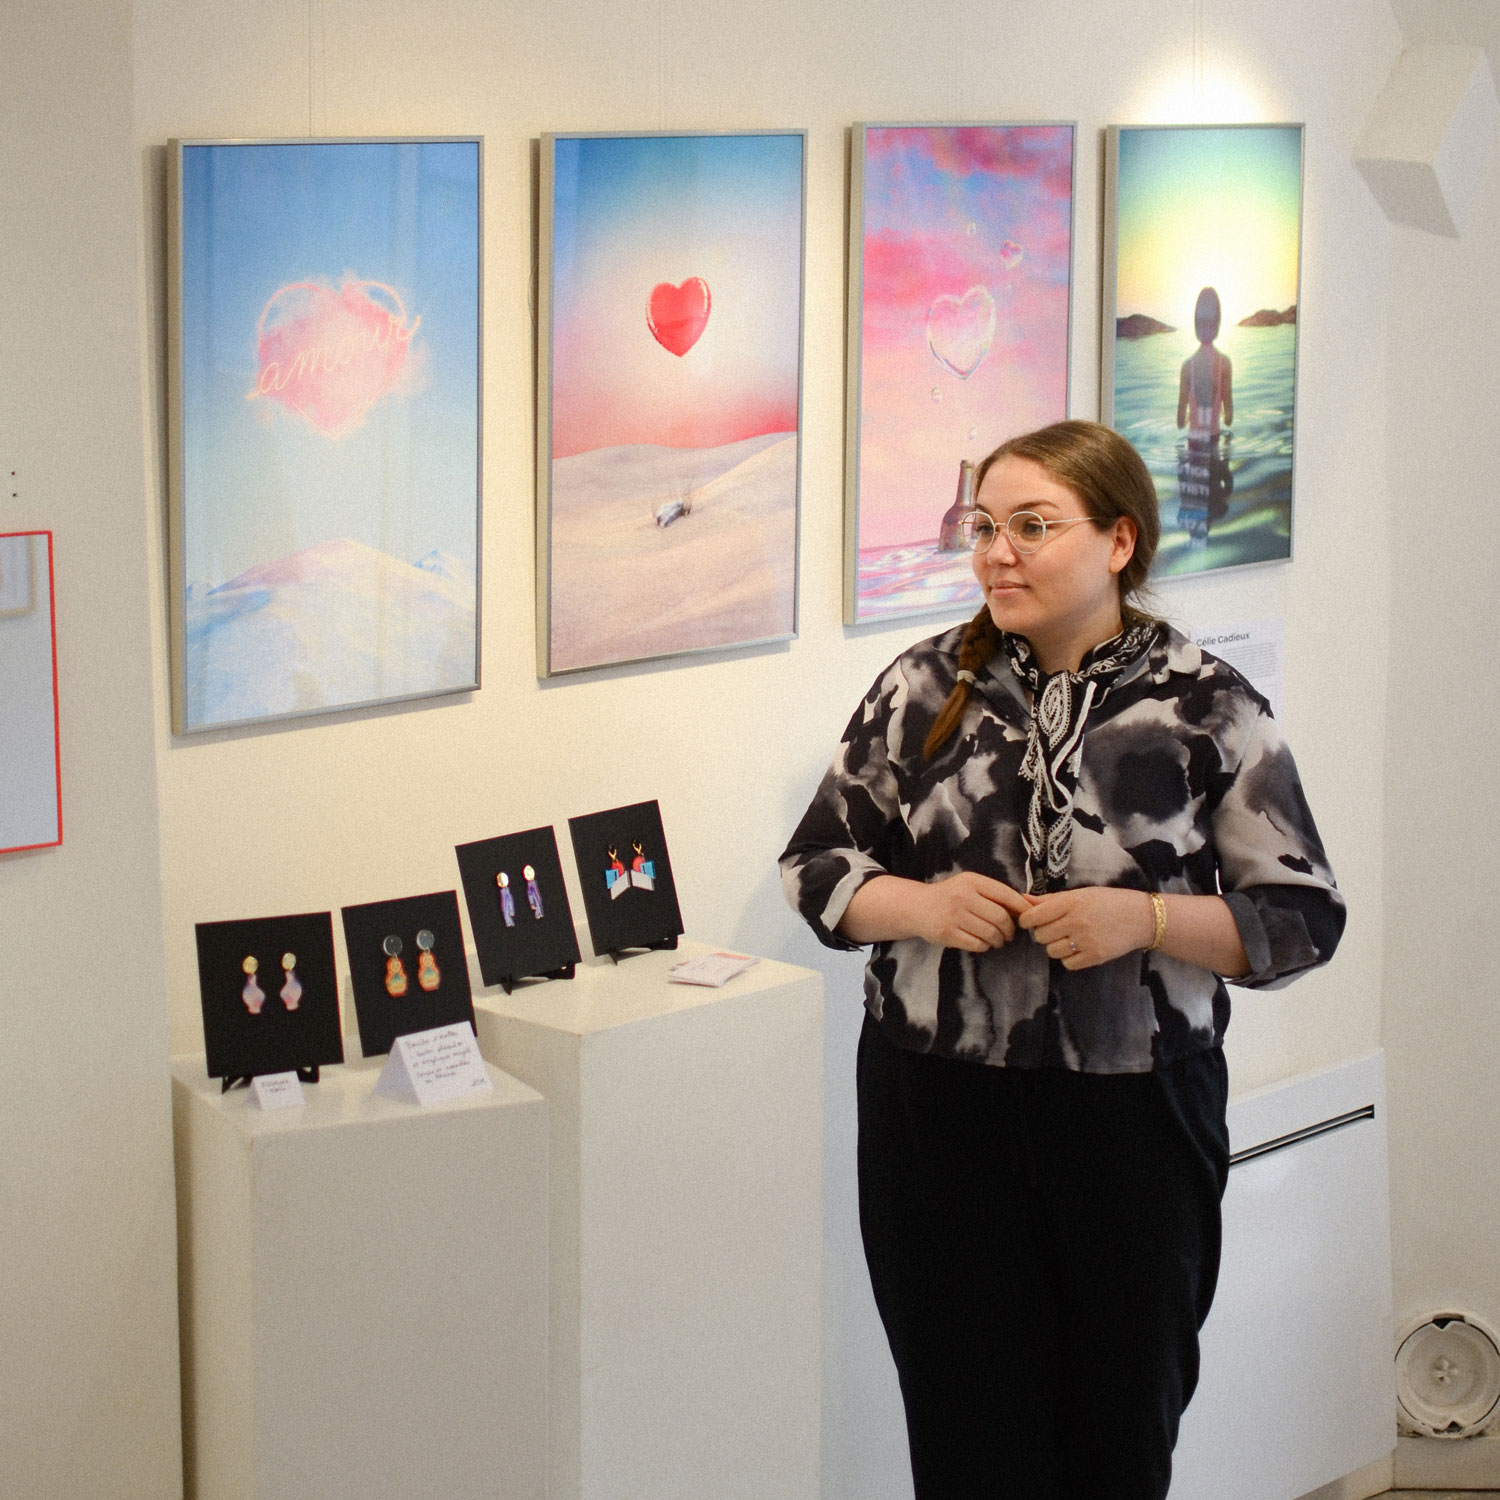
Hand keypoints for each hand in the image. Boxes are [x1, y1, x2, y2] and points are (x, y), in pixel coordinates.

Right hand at [911, 872, 1030, 952]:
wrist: (917, 906)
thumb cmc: (950, 896)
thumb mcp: (970, 886)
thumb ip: (994, 893)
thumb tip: (1027, 905)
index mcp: (972, 881)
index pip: (1006, 895)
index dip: (1021, 908)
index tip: (1027, 918)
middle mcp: (963, 896)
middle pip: (1000, 918)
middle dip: (1010, 930)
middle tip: (1009, 935)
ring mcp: (954, 915)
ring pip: (990, 933)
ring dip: (998, 940)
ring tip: (997, 940)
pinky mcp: (947, 933)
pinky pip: (977, 944)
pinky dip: (985, 946)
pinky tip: (982, 943)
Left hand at [1017, 887, 1154, 969]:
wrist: (1141, 918)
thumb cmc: (1108, 902)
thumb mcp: (1081, 894)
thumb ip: (1051, 899)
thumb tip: (1023, 898)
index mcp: (1072, 902)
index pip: (1034, 916)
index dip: (1026, 920)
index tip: (1029, 921)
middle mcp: (1077, 921)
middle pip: (1041, 936)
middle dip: (1043, 933)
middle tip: (1054, 929)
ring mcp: (1086, 941)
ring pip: (1051, 951)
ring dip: (1055, 946)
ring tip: (1068, 938)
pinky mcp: (1095, 957)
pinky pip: (1067, 964)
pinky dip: (1068, 958)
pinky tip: (1078, 948)